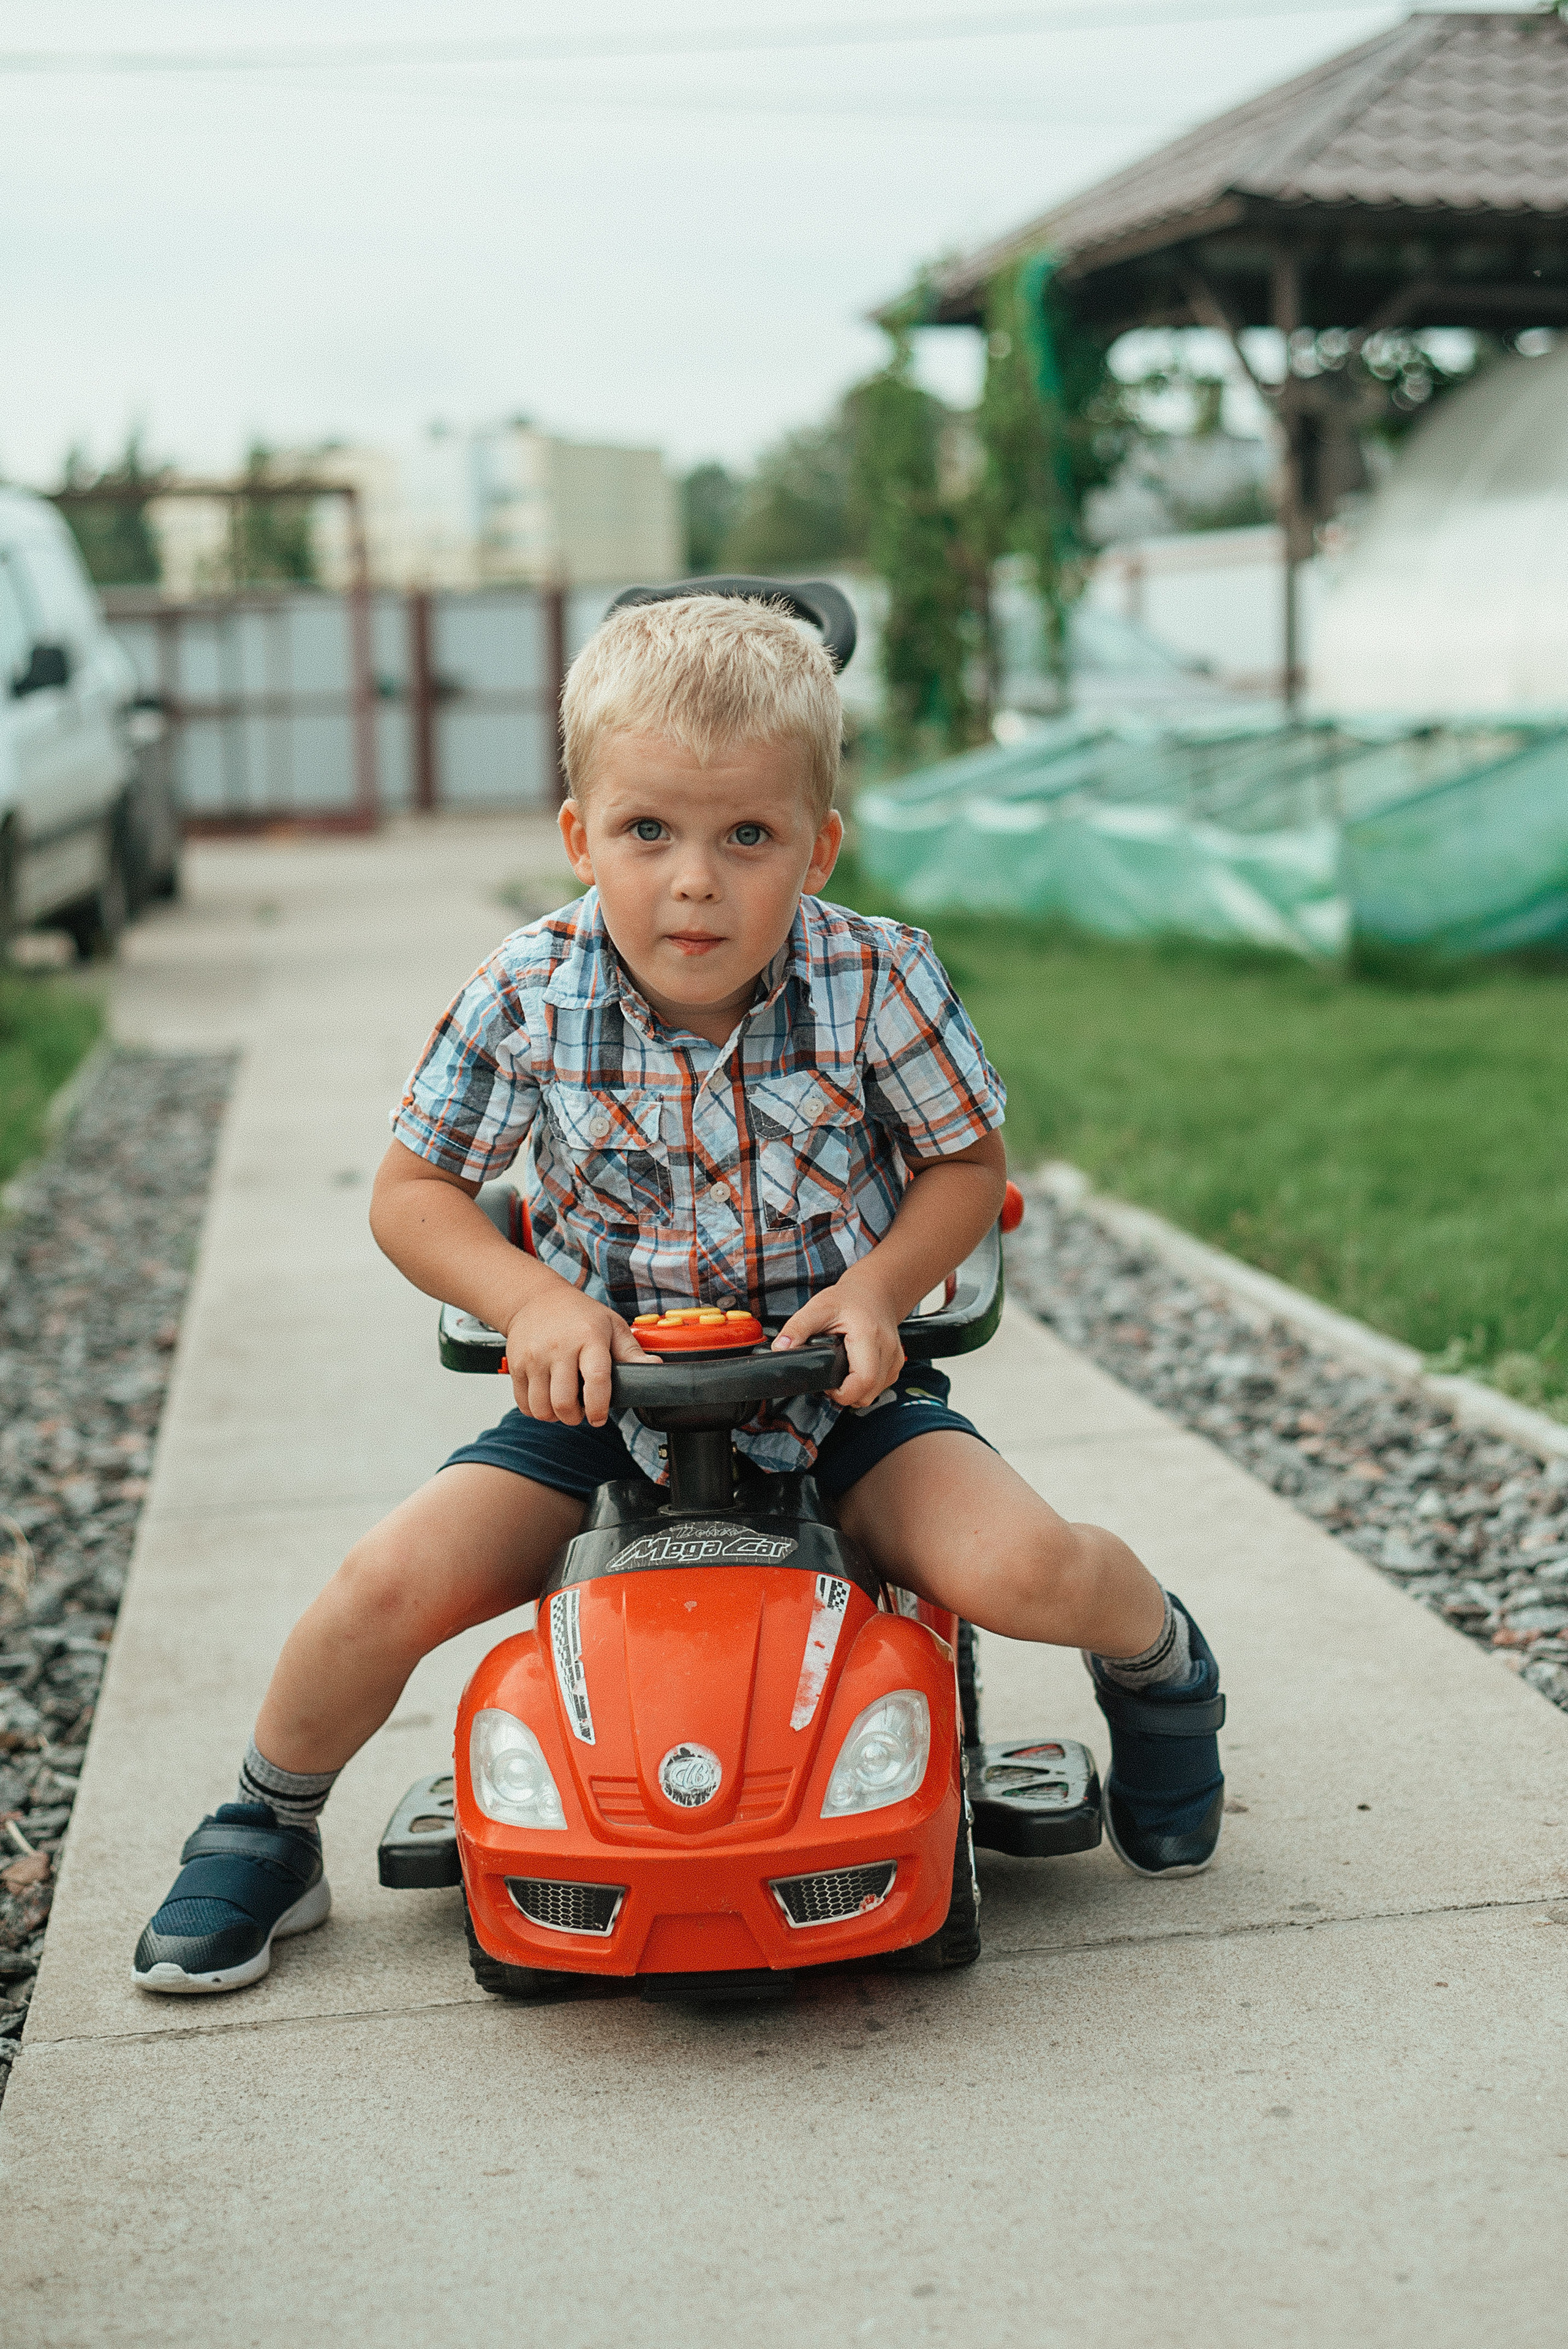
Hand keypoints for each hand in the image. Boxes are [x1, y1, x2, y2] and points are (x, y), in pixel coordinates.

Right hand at [504, 1292, 656, 1427]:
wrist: (536, 1298)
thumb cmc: (578, 1315)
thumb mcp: (611, 1326)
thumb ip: (632, 1352)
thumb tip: (656, 1368)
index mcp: (588, 1338)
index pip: (595, 1380)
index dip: (599, 1407)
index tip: (599, 1417)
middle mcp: (558, 1348)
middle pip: (564, 1403)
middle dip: (576, 1417)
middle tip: (582, 1411)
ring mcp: (533, 1357)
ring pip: (542, 1408)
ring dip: (555, 1416)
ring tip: (564, 1405)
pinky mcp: (515, 1365)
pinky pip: (524, 1404)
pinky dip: (536, 1411)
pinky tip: (547, 1399)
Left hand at [771, 1267, 903, 1409]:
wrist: (875, 1290)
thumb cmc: (848, 1298)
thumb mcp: (818, 1307)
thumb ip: (798, 1328)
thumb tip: (780, 1348)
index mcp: (868, 1336)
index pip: (863, 1380)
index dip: (843, 1393)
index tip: (827, 1386)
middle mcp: (887, 1348)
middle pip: (870, 1393)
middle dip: (847, 1395)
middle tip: (830, 1381)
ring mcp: (895, 1356)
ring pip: (877, 1392)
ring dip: (858, 1391)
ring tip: (841, 1375)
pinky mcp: (896, 1361)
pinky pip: (883, 1385)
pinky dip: (868, 1385)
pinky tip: (854, 1372)